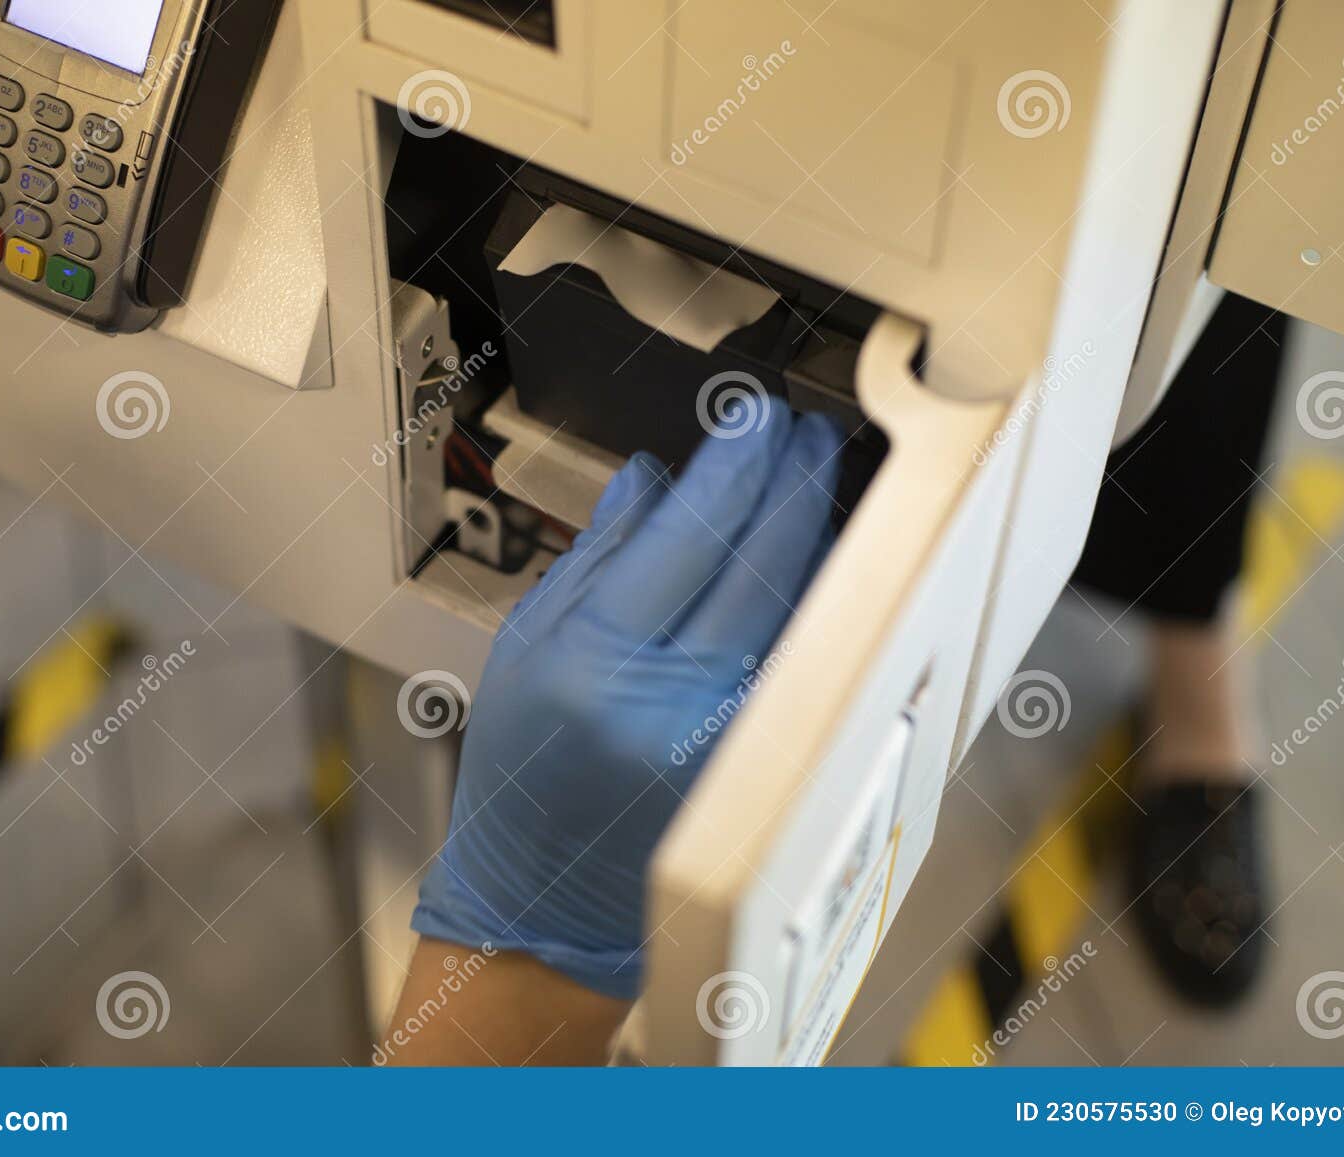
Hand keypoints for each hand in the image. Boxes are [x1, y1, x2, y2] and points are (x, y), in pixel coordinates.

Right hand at [411, 397, 842, 997]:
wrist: (547, 892)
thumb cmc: (525, 769)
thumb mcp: (527, 645)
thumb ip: (597, 554)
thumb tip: (659, 476)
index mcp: (597, 661)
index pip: (692, 534)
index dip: (737, 464)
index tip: (758, 417)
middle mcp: (673, 701)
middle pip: (766, 563)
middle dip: (795, 481)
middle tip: (807, 433)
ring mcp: (731, 739)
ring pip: (803, 610)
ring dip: (819, 533)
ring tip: (818, 479)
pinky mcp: (765, 766)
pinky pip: (806, 661)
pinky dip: (818, 601)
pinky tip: (819, 560)